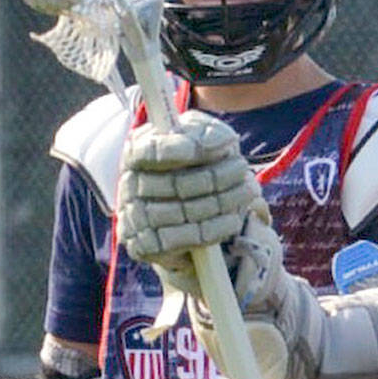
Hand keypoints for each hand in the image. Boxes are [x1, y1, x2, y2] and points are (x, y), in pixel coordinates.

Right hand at [117, 109, 255, 273]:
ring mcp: (134, 218)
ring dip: (223, 202)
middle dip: (216, 175)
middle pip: (175, 183)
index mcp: (135, 153)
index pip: (146, 151)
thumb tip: (220, 141)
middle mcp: (129, 185)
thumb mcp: (200, 137)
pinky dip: (215, 229)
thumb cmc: (196, 164)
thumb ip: (207, 132)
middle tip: (242, 167)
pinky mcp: (146, 247)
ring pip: (184, 212)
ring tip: (248, 190)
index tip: (206, 148)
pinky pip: (185, 240)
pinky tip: (234, 219)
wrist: (189, 213)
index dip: (176, 149)